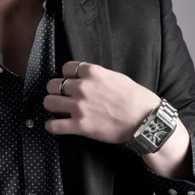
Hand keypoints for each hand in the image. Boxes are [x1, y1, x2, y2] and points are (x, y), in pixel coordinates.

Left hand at [43, 61, 159, 142]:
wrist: (146, 120)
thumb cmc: (137, 99)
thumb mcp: (117, 78)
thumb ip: (99, 76)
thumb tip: (89, 78)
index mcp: (92, 73)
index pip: (66, 68)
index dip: (66, 75)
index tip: (69, 81)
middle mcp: (82, 87)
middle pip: (53, 84)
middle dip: (55, 90)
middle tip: (61, 97)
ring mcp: (79, 107)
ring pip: (49, 102)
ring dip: (52, 106)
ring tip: (58, 110)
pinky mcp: (80, 126)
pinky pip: (54, 126)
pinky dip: (51, 126)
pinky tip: (54, 126)